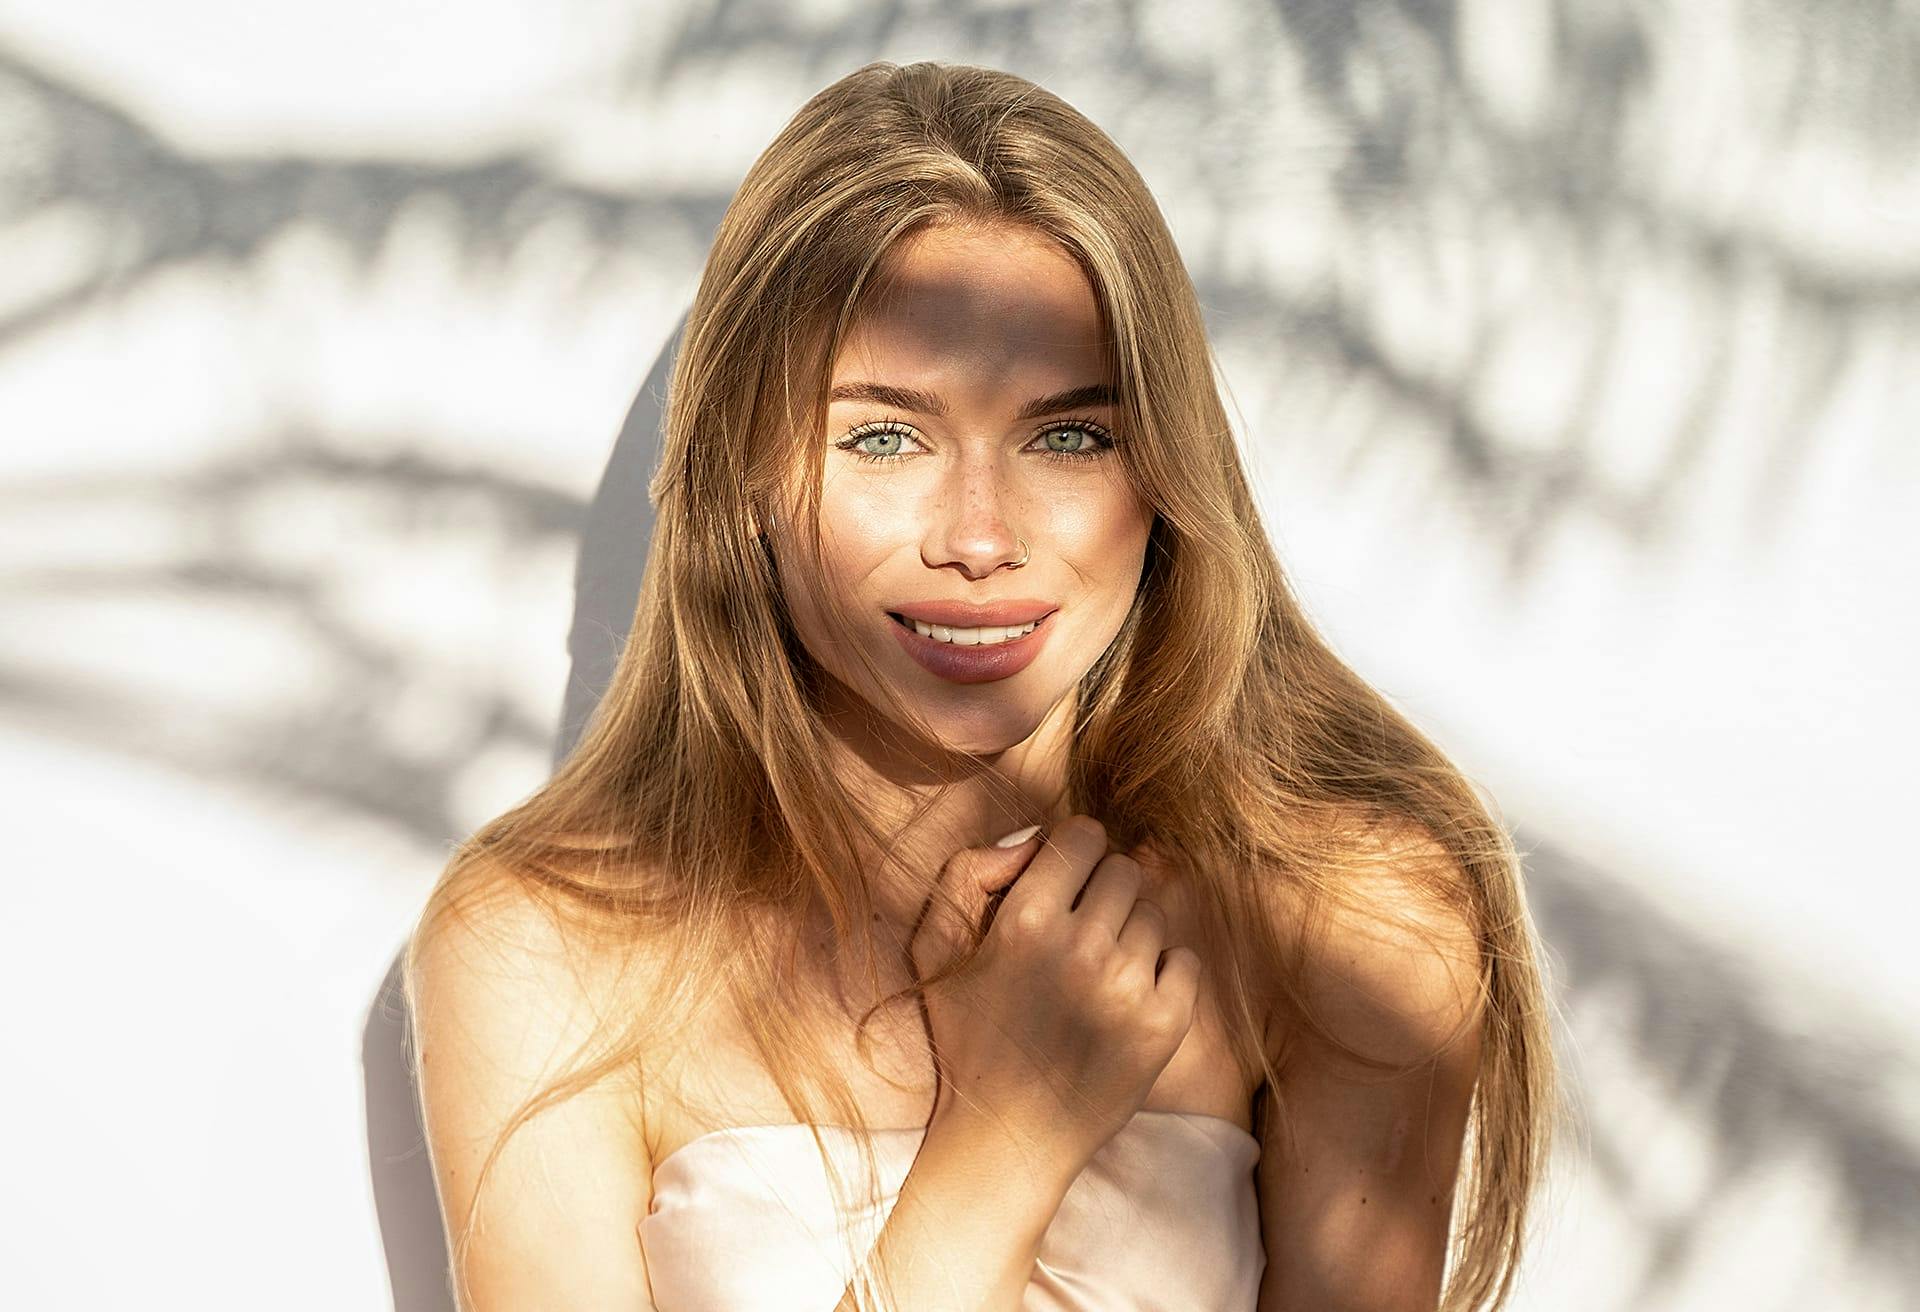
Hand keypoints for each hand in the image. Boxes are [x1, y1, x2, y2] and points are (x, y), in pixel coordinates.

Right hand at [908, 815, 1201, 1177]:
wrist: (1007, 1137)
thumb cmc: (968, 1038)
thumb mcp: (933, 947)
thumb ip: (967, 873)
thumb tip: (1034, 840)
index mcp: (1024, 920)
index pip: (1084, 836)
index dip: (1075, 854)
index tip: (1067, 884)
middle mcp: (1081, 948)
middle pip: (1124, 870)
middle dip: (1103, 893)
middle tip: (1080, 935)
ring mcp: (1129, 988)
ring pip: (1154, 914)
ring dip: (1130, 936)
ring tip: (1096, 977)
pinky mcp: (1166, 1025)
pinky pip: (1186, 959)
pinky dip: (1164, 974)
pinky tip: (1126, 1001)